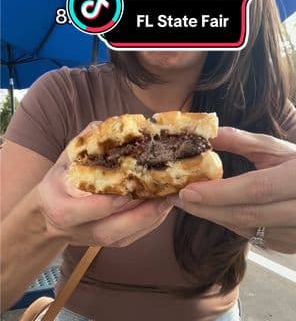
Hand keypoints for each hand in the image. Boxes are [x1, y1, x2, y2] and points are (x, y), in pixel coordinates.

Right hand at [37, 122, 172, 246]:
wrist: (50, 218)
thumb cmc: (59, 184)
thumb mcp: (64, 162)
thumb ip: (83, 144)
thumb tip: (108, 125)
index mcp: (64, 211)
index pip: (89, 209)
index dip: (111, 200)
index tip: (131, 186)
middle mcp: (81, 231)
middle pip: (113, 229)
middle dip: (142, 213)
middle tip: (165, 193)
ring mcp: (97, 241)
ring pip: (127, 235)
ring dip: (152, 217)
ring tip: (171, 197)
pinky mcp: (111, 244)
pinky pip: (134, 237)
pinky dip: (152, 222)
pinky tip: (165, 205)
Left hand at [167, 127, 295, 253]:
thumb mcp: (276, 148)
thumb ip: (242, 141)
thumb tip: (209, 134)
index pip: (257, 189)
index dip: (220, 192)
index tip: (187, 190)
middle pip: (247, 215)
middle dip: (207, 208)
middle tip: (178, 197)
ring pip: (246, 228)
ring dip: (214, 215)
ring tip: (188, 201)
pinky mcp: (288, 245)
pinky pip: (250, 236)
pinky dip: (228, 221)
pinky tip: (213, 209)